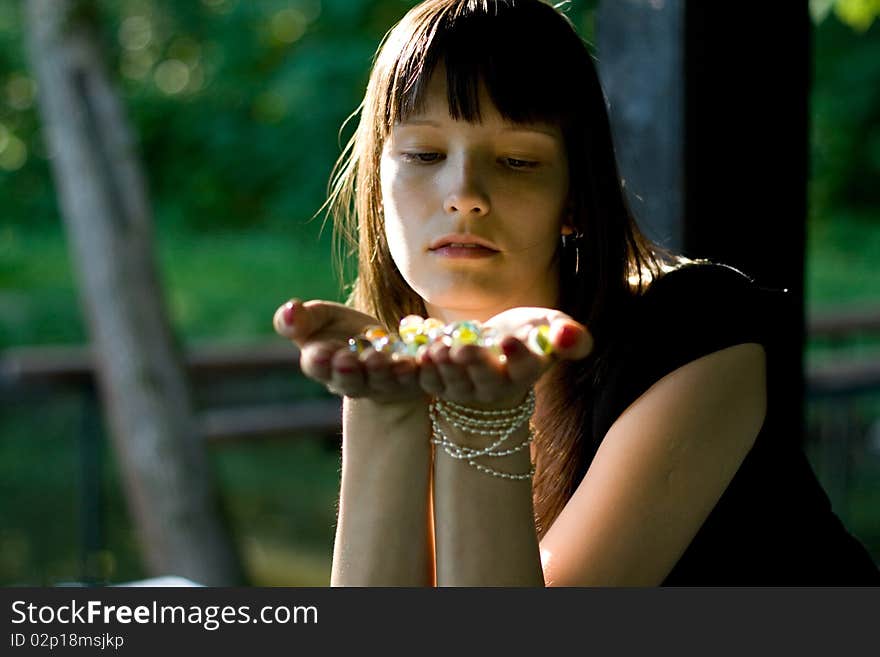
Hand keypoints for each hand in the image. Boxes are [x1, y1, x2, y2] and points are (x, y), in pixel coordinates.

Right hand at [272, 299, 427, 403]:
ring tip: (379, 359)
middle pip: (349, 381)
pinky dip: (414, 371)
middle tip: (347, 359)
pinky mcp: (410, 383)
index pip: (317, 365)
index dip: (320, 361)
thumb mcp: (319, 317)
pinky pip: (413, 379)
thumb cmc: (339, 330)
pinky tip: (414, 361)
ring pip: (381, 382)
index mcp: (323, 365)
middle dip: (348, 371)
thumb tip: (288, 310)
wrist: (379, 344)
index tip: (323, 352)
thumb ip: (299, 319)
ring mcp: (381, 385)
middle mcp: (351, 382)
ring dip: (381, 372)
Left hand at [417, 307, 592, 409]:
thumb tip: (569, 335)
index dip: (518, 356)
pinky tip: (418, 354)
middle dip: (475, 364)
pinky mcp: (441, 385)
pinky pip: (429, 381)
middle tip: (464, 348)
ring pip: (455, 384)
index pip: (525, 369)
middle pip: (486, 381)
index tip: (509, 339)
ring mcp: (467, 389)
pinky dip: (422, 370)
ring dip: (444, 367)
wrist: (495, 343)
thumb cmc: (529, 333)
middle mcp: (497, 387)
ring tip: (437, 349)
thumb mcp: (552, 325)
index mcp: (526, 372)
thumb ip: (570, 335)